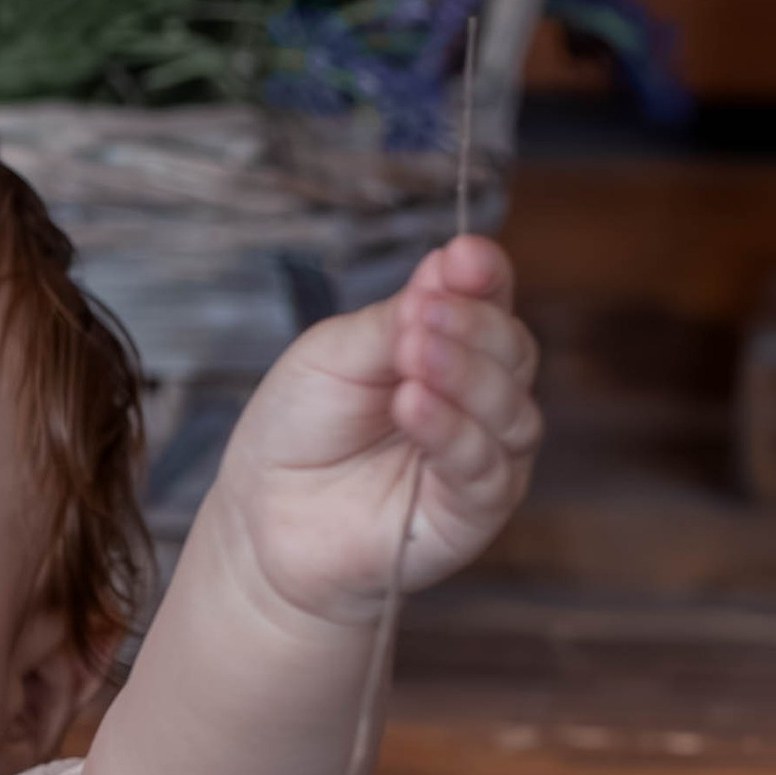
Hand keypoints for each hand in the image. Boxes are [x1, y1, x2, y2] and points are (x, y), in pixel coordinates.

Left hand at [213, 236, 540, 627]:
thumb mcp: (333, 356)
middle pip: (511, 349)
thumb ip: (392, 321)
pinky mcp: (473, 510)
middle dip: (472, 324)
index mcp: (451, 345)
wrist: (263, 517)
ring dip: (465, 374)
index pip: (489, 300)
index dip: (484, 276)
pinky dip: (450, 429)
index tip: (462, 257)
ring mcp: (485, 454)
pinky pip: (481, 466)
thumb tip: (450, 265)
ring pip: (509, 407)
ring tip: (414, 354)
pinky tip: (413, 403)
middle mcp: (480, 396)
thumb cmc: (299, 429)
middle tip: (423, 313)